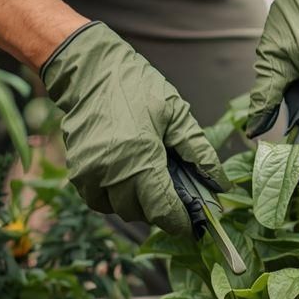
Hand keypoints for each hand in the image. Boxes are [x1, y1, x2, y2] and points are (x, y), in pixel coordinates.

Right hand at [41, 22, 224, 236]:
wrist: (91, 72)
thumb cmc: (137, 87)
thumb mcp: (177, 113)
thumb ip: (199, 151)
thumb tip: (220, 181)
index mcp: (141, 157)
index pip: (163, 210)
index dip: (181, 223)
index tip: (194, 226)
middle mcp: (112, 171)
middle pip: (141, 213)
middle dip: (162, 210)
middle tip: (177, 194)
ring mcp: (90, 173)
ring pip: (120, 210)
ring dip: (138, 204)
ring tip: (151, 180)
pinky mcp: (77, 172)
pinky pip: (99, 201)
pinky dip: (115, 197)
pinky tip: (128, 177)